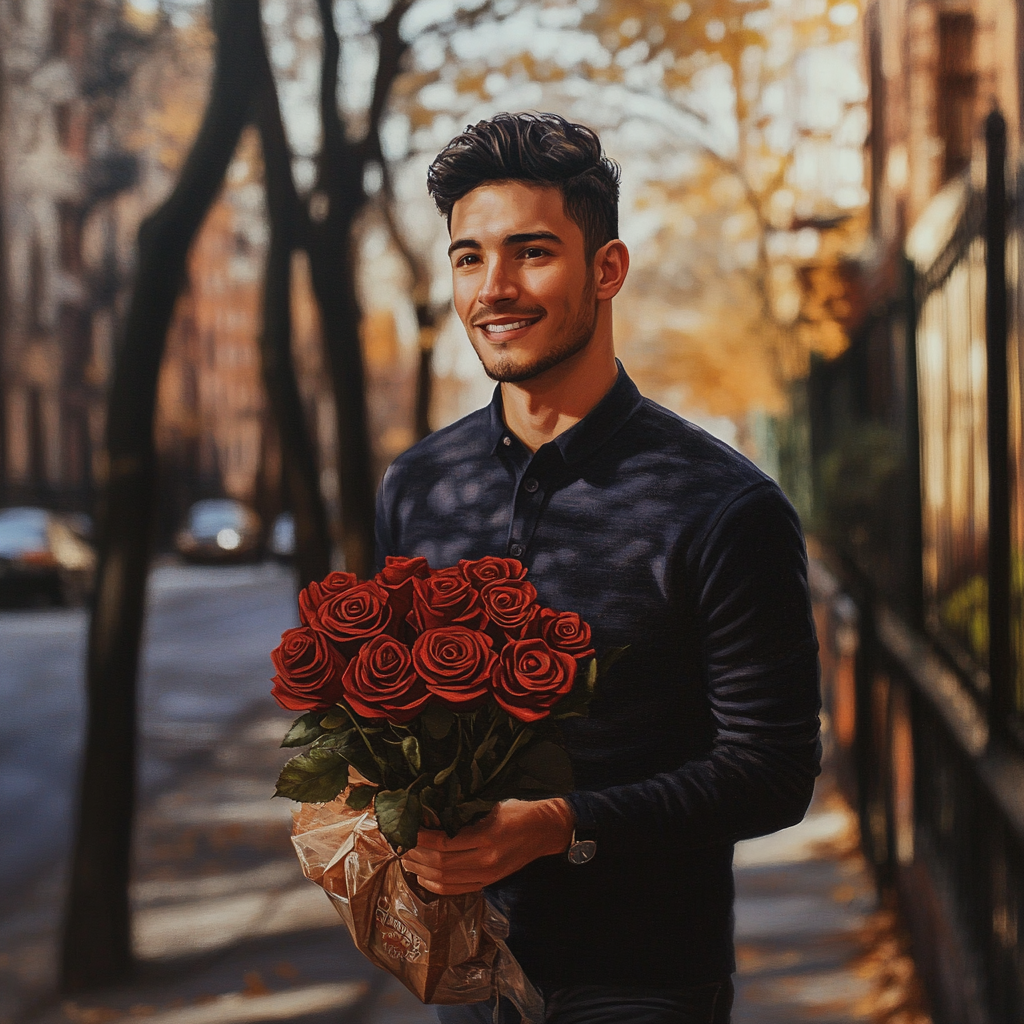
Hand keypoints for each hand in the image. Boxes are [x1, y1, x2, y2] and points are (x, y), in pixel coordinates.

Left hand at [400, 798, 574, 894]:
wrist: (546, 830)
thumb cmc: (519, 810)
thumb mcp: (492, 804)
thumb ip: (464, 811)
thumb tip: (430, 813)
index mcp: (487, 836)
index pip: (444, 842)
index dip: (421, 838)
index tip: (406, 829)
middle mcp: (486, 860)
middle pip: (439, 863)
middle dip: (415, 854)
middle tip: (399, 843)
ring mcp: (487, 875)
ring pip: (444, 879)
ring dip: (421, 870)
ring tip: (406, 858)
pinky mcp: (488, 883)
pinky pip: (455, 889)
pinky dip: (435, 885)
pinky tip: (423, 876)